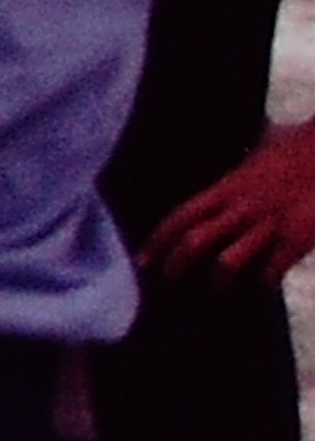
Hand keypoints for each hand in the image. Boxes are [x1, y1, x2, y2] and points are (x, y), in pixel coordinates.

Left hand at [141, 122, 314, 288]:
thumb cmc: (304, 147)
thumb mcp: (262, 148)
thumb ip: (242, 159)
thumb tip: (233, 154)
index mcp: (230, 184)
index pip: (182, 215)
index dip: (158, 240)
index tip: (143, 261)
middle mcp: (244, 204)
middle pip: (195, 241)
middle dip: (176, 266)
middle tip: (169, 285)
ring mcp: (271, 222)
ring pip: (227, 261)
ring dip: (217, 283)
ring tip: (215, 294)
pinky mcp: (300, 237)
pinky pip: (271, 270)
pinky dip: (262, 287)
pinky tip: (260, 293)